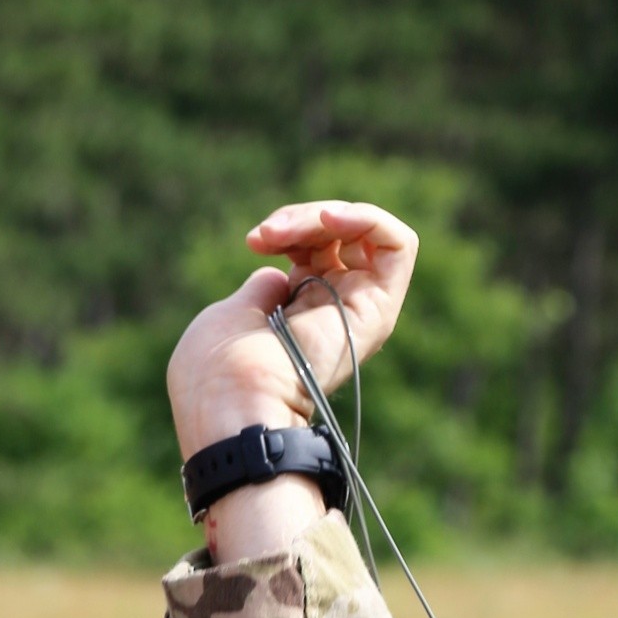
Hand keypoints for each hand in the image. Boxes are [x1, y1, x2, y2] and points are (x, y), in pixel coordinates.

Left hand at [166, 198, 420, 457]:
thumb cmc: (218, 369)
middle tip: (264, 236)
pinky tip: (330, 219)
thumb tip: (281, 272)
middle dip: (301, 220)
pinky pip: (398, 245)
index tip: (255, 241)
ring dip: (324, 216)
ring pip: (365, 233)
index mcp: (300, 316)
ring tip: (283, 232)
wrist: (232, 400)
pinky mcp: (380, 310)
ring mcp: (360, 312)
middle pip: (339, 236)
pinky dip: (368, 219)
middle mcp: (335, 314)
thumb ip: (268, 286)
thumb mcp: (236, 312)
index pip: (315, 247)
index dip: (288, 230)